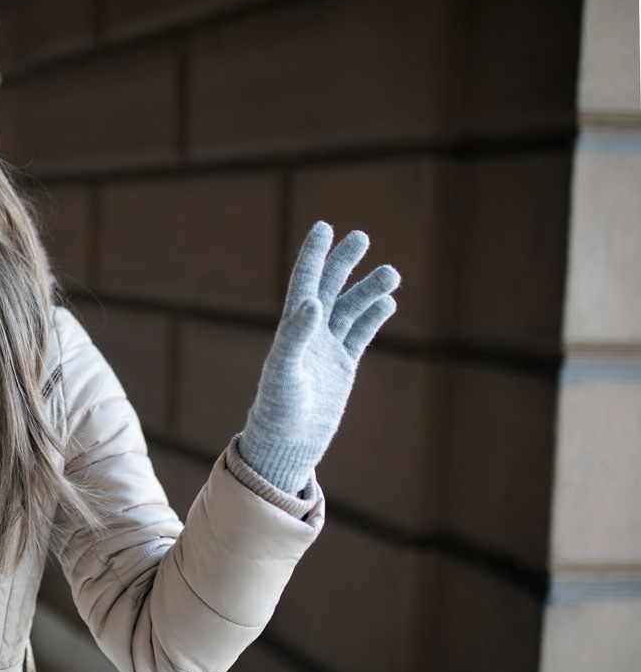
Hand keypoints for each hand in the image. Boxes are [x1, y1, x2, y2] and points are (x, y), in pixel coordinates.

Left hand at [237, 222, 399, 492]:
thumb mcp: (284, 371)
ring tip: (391, 273)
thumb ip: (296, 336)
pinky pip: (360, 335)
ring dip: (368, 290)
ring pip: (350, 309)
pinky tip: (388, 303)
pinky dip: (372, 317)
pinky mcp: (343, 367)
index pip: (305, 282)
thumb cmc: (279, 410)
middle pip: (329, 288)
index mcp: (292, 328)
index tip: (324, 227)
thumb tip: (314, 302)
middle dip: (343, 262)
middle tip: (361, 236)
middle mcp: (309, 333)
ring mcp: (327, 349)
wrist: (288, 444)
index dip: (314, 255)